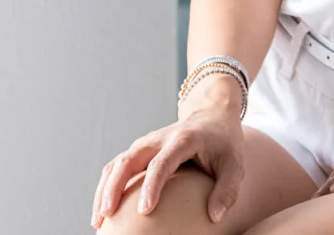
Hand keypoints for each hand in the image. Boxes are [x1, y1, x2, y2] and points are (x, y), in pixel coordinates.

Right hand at [92, 98, 244, 227]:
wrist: (212, 114)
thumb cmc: (224, 142)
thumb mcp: (235, 163)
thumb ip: (227, 189)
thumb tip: (215, 217)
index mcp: (183, 139)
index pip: (162, 163)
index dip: (151, 186)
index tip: (144, 211)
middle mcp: (159, 138)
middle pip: (129, 160)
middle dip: (114, 187)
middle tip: (107, 214)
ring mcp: (146, 143)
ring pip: (117, 163)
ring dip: (104, 189)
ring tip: (99, 219)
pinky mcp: (139, 150)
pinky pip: (117, 167)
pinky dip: (106, 186)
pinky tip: (103, 210)